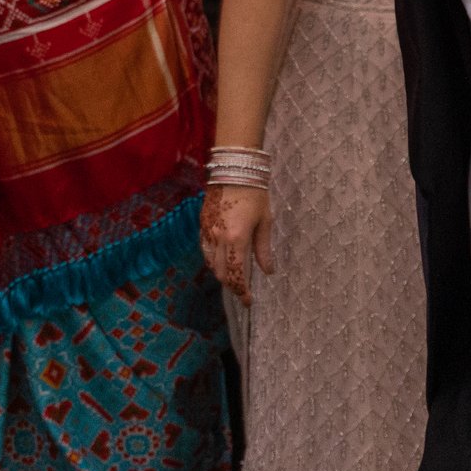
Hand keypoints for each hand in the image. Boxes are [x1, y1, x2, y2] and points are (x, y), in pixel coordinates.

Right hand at [199, 183, 274, 304]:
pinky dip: (212, 259)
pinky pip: (204, 248)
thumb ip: (263, 249)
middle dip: (231, 285)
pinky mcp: (202, 222)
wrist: (234, 169)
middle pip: (220, 273)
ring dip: (220, 273)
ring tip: (233, 276)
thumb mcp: (264, 222)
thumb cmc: (255, 193)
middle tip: (243, 290)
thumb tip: (268, 271)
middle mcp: (219, 238)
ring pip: (210, 262)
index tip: (248, 301)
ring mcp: (208, 230)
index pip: (236, 275)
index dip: (242, 292)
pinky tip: (221, 259)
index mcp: (236, 239)